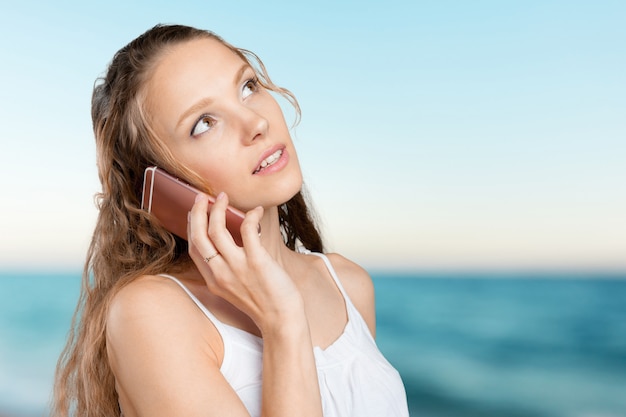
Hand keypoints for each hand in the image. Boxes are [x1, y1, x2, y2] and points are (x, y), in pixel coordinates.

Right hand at [187, 192, 303, 331]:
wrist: (281, 320)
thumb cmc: (263, 303)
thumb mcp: (235, 289)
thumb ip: (227, 270)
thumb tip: (231, 242)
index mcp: (213, 280)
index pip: (194, 248)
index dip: (192, 226)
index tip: (196, 212)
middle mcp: (220, 273)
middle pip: (198, 236)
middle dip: (197, 212)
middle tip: (202, 197)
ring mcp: (237, 267)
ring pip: (216, 230)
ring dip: (218, 209)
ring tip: (224, 198)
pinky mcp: (256, 261)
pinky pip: (247, 230)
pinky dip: (251, 216)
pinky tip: (256, 211)